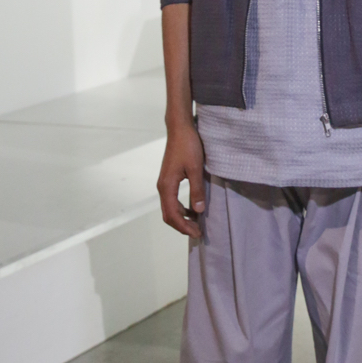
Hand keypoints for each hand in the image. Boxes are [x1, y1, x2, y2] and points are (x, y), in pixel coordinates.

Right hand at [157, 122, 206, 237]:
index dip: (184, 227)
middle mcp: (162, 187)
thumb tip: (198, 211)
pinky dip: (181, 208)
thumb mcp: (196, 169)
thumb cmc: (188, 146)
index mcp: (167, 186)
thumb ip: (196, 190)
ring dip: (182, 218)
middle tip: (198, 232)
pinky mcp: (169, 179)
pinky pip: (172, 200)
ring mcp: (165, 183)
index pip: (172, 215)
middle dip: (182, 226)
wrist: (180, 129)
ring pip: (170, 208)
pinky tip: (193, 209)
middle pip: (168, 215)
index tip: (197, 233)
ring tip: (197, 223)